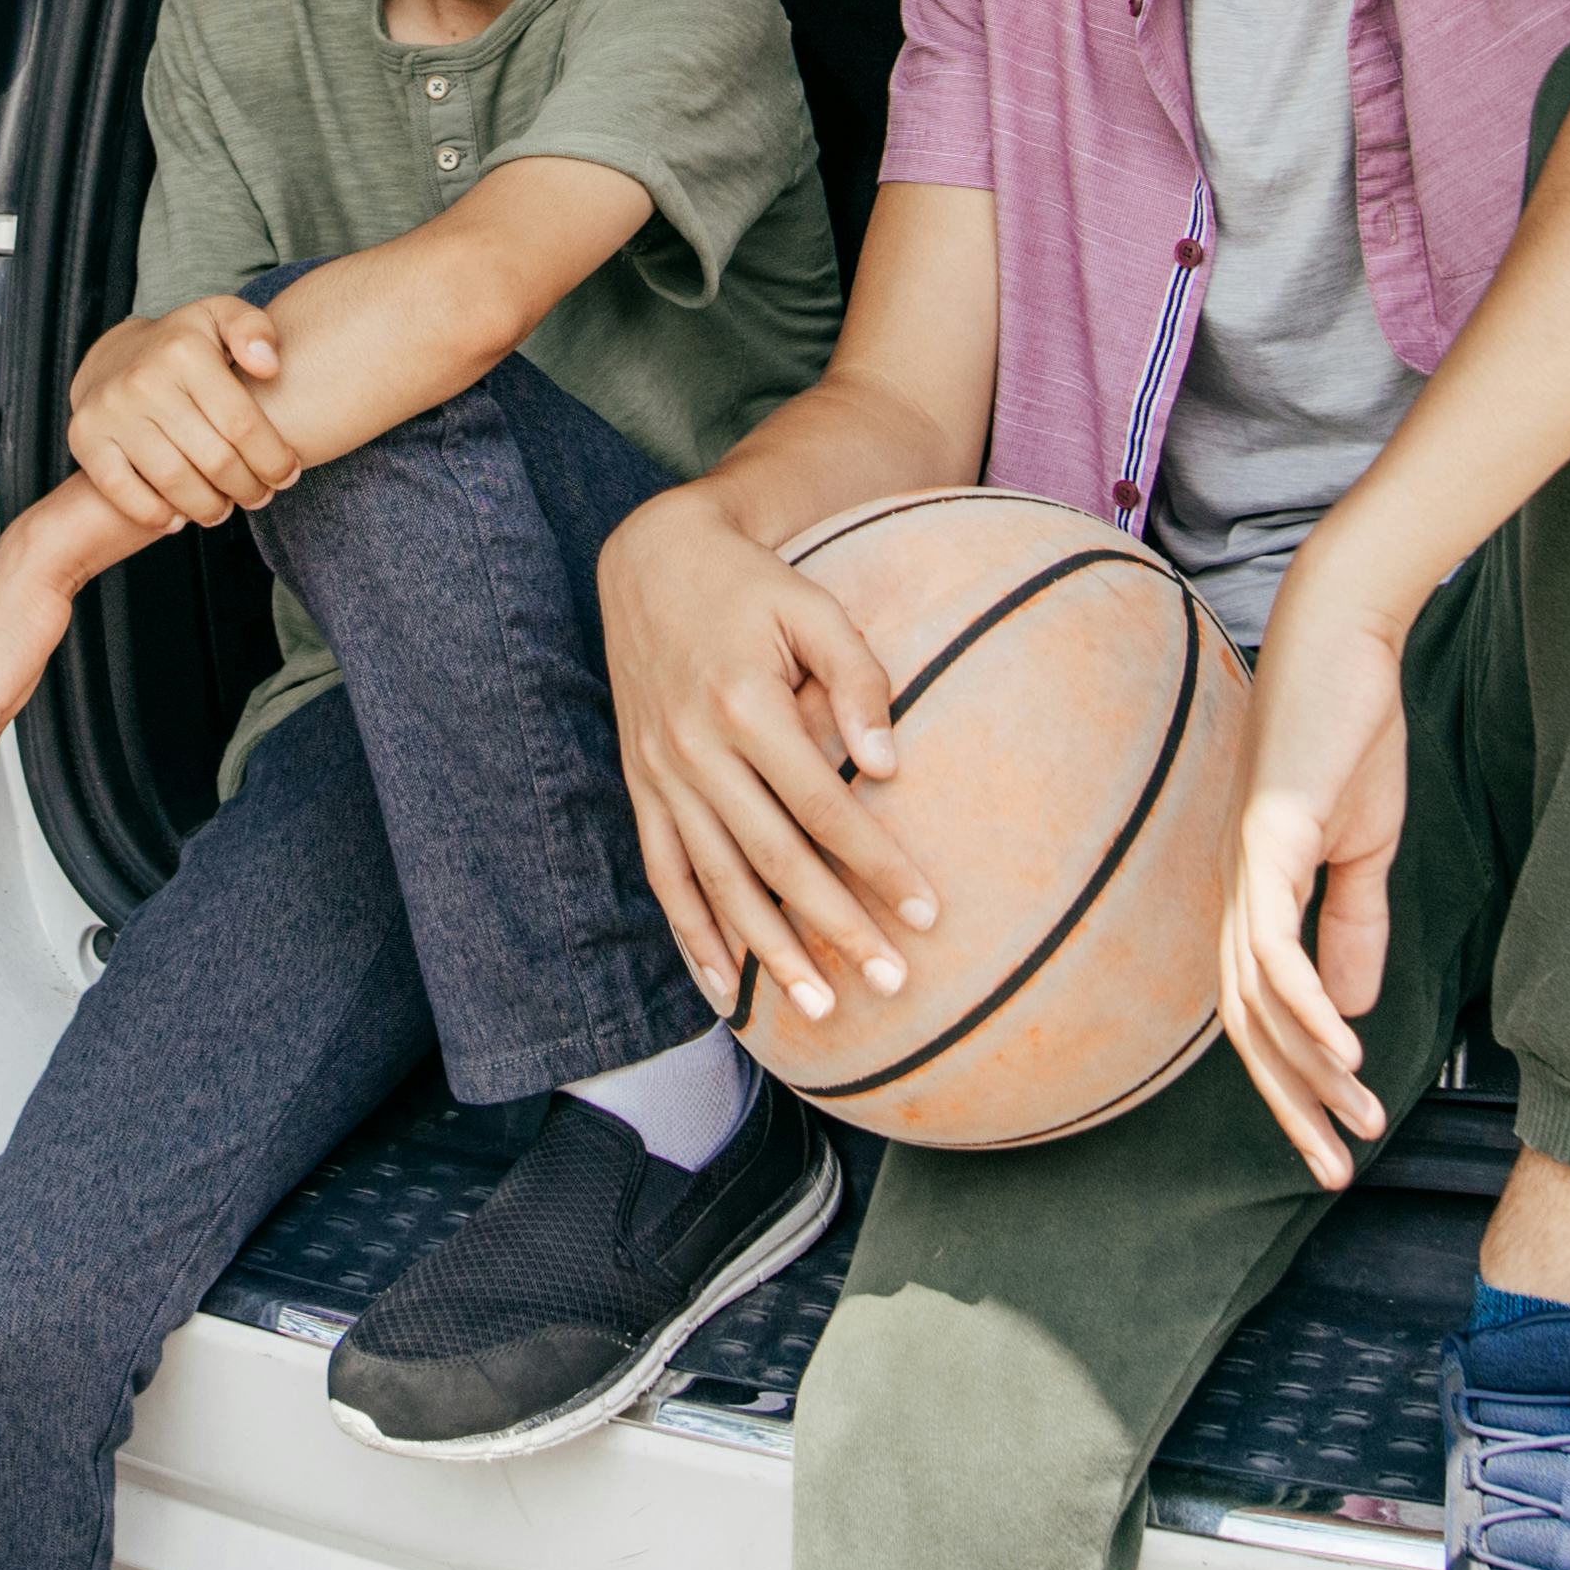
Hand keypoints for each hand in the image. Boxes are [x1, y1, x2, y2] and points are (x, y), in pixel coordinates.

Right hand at [63, 293, 303, 540]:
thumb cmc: (183, 346)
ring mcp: (111, 411)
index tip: (287, 474)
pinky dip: (155, 514)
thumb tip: (269, 366)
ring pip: (175, 482)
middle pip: (214, 459)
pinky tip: (178, 517)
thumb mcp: (221, 318)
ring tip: (224, 509)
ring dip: (209, 507)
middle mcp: (144, 380)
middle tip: (259, 496)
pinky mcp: (85, 438)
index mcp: (185, 351)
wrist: (112, 356)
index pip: (242, 423)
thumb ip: (255, 330)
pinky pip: (123, 492)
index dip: (272, 458)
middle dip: (248, 488)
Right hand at [601, 496, 935, 1026]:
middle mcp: (695, 749)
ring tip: (820, 1008)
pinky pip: (665, 876)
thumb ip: (858, 678)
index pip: (824, 806)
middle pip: (775, 860)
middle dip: (836, 927)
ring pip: (719, 882)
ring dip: (770, 952)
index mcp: (745, 704)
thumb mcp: (813, 608)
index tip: (929, 914)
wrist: (651, 561)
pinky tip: (727, 988)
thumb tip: (890, 767)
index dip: (877, 864)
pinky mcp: (640, 788)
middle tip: (894, 982)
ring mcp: (660, 774)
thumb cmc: (750, 586)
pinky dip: (693, 936)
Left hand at [1217, 595, 1418, 1185]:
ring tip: (1356, 1120)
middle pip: (1246, 1028)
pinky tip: (1346, 1047)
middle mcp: (1232, 895)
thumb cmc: (1349, 733)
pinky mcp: (1267, 838)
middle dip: (1290, 1106)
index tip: (1333, 1142)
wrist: (1345, 642)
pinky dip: (1309, 1003)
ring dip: (1310, 1068)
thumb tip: (1352, 1010)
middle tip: (1332, 1173)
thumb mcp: (1363, 847)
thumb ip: (1353, 925)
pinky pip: (1277, 944)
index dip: (1292, 1084)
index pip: (1260, 1015)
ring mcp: (1242, 869)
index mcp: (1253, 899)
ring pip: (1260, 1000)